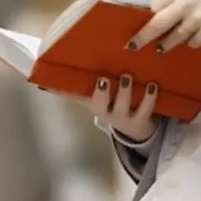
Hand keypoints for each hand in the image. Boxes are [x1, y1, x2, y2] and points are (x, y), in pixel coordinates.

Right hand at [40, 74, 158, 142]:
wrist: (135, 128)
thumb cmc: (110, 102)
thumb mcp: (92, 96)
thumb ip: (75, 85)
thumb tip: (48, 72)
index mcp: (91, 103)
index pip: (73, 95)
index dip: (62, 90)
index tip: (53, 80)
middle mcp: (105, 111)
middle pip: (99, 104)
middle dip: (100, 93)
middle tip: (102, 79)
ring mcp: (123, 116)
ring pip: (122, 105)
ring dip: (124, 91)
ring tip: (126, 76)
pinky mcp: (141, 119)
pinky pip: (146, 109)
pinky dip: (149, 97)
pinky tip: (152, 84)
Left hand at [130, 0, 200, 53]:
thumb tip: (163, 9)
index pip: (155, 4)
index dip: (147, 16)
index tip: (140, 23)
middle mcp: (185, 4)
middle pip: (157, 25)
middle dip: (142, 37)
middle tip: (132, 46)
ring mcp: (196, 20)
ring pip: (174, 38)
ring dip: (167, 44)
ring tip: (162, 47)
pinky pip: (193, 43)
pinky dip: (191, 42)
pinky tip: (195, 37)